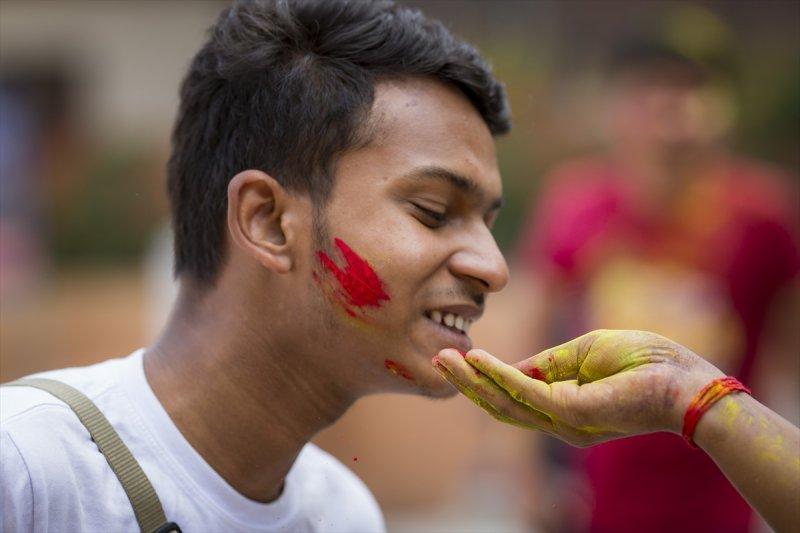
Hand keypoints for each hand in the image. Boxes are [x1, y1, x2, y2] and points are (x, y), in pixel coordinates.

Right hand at [433, 330, 723, 446]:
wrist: (685, 379)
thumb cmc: (644, 360)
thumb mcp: (585, 351)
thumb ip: (548, 362)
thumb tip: (511, 364)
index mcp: (564, 407)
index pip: (515, 397)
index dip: (484, 379)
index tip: (459, 357)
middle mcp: (560, 421)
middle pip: (501, 406)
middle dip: (468, 383)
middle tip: (436, 360)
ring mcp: (564, 420)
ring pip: (505, 403)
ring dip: (472, 380)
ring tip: (444, 358)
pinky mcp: (570, 412)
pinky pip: (524, 391)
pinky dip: (497, 374)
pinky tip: (476, 359)